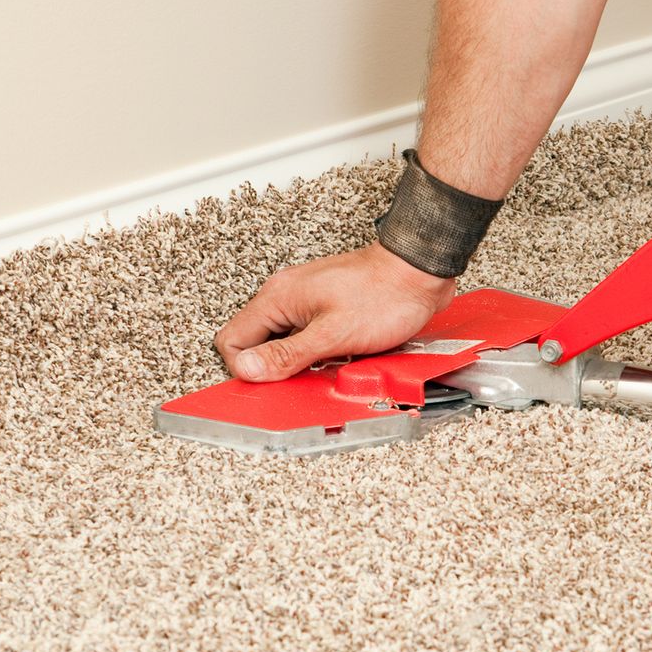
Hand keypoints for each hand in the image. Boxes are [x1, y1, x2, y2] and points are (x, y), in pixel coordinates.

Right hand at [214, 242, 456, 381]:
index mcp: (277, 298)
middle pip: (256, 342)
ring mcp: (304, 299)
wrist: (419, 270)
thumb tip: (249, 370)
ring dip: (299, 360)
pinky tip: (339, 354)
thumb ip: (288, 354)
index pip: (232, 340)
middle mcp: (285, 295)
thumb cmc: (385, 294)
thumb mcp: (333, 334)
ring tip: (327, 362)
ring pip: (282, 341)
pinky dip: (318, 350)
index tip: (273, 382)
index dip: (247, 368)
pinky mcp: (325, 305)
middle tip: (304, 375)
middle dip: (275, 366)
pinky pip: (306, 335)